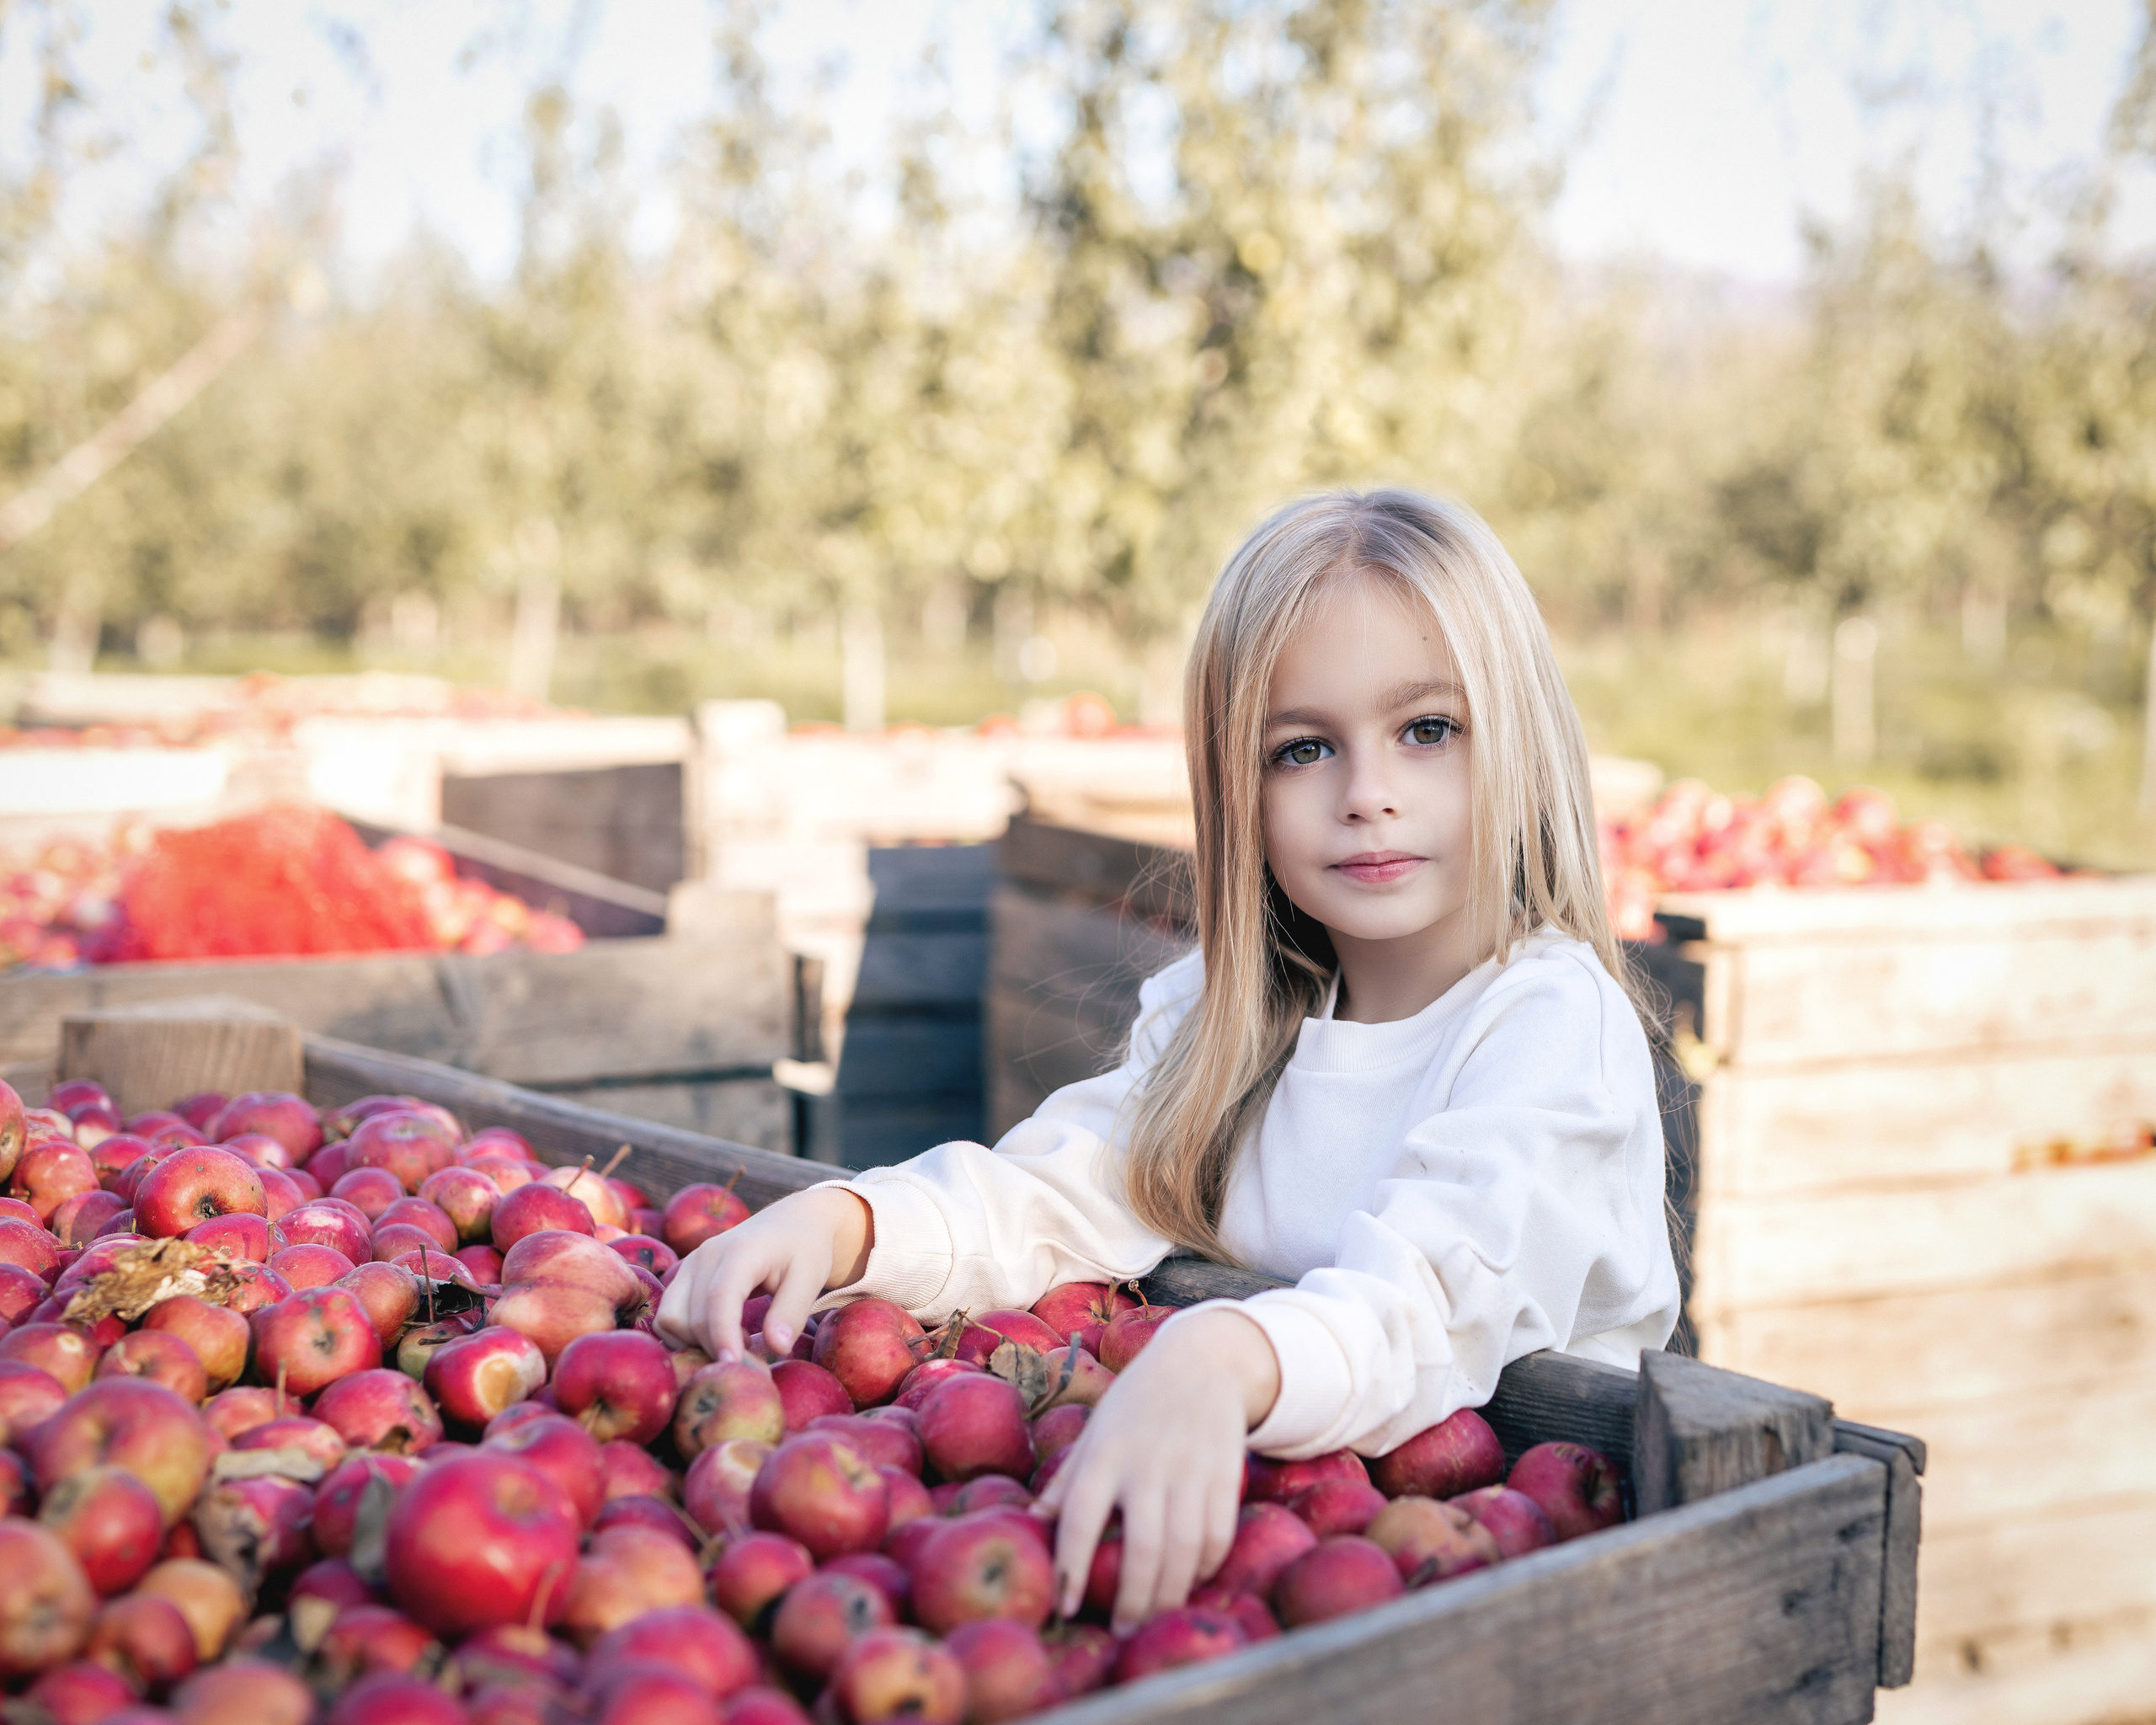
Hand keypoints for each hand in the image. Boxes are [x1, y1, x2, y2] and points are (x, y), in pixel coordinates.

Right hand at [655, 1186, 872, 1359]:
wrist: (793, 1221)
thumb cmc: (805, 1249)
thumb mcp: (811, 1277)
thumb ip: (793, 1311)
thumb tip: (777, 1348)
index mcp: (741, 1251)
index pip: (720, 1297)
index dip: (722, 1335)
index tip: (734, 1365)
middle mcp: (706, 1255)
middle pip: (691, 1316)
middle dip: (715, 1348)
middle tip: (753, 1365)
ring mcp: (690, 1264)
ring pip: (670, 1319)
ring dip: (696, 1344)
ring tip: (739, 1343)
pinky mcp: (684, 1276)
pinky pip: (668, 1316)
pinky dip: (686, 1336)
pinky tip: (723, 1334)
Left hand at [1035, 1307, 1280, 1634]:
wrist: (1202, 1361)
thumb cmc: (1135, 1404)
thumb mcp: (1095, 1431)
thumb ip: (1067, 1479)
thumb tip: (1030, 1523)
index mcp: (1105, 1452)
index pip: (1080, 1517)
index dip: (1070, 1566)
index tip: (1065, 1607)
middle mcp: (1147, 1461)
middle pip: (1142, 1546)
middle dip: (1133, 1598)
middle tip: (1123, 1630)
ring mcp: (1191, 1468)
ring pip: (1184, 1548)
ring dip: (1170, 1592)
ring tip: (1155, 1616)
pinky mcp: (1225, 1473)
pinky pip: (1218, 1534)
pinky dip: (1206, 1566)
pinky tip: (1192, 1580)